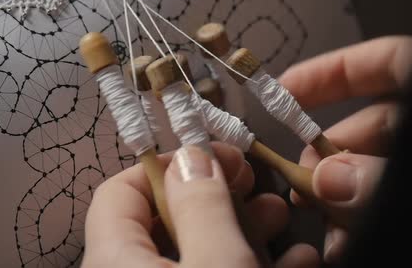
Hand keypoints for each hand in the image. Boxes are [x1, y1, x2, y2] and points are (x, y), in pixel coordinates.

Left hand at [81, 142, 319, 267]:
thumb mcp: (216, 264)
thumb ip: (201, 207)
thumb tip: (192, 154)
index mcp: (115, 261)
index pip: (121, 191)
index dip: (170, 164)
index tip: (219, 157)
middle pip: (166, 220)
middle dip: (219, 194)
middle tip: (256, 180)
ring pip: (199, 251)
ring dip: (244, 228)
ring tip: (282, 213)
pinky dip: (255, 265)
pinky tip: (296, 257)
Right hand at [279, 35, 411, 262]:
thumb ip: (385, 180)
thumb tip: (327, 179)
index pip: (388, 62)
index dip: (332, 72)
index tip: (286, 93)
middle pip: (377, 124)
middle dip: (332, 153)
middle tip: (301, 183)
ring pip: (382, 171)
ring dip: (346, 197)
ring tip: (327, 230)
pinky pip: (397, 200)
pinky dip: (369, 218)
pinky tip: (350, 243)